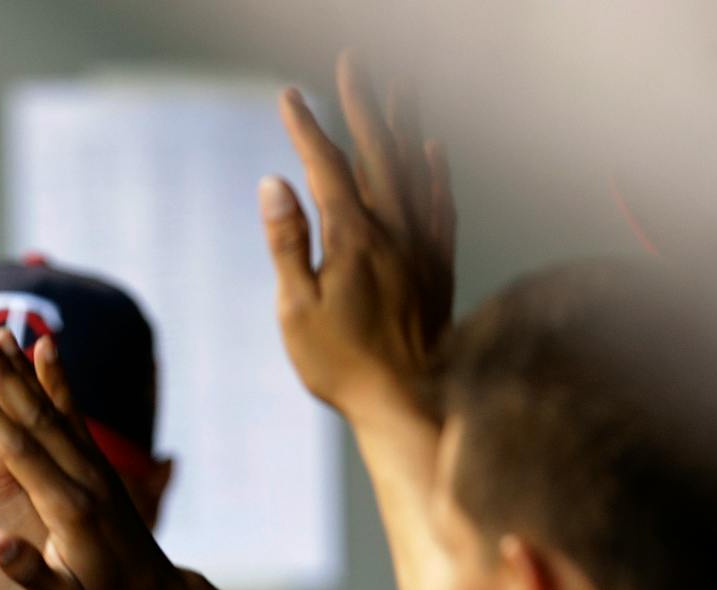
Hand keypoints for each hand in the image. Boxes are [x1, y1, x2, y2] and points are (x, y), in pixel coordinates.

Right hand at [0, 324, 184, 589]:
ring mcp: (94, 468)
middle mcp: (84, 478)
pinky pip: (73, 414)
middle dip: (6, 375)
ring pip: (54, 407)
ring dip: (25, 368)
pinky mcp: (98, 465)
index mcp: (68, 509)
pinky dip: (58, 379)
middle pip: (38, 417)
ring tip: (0, 329)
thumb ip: (29, 573)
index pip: (24, 453)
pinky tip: (46, 348)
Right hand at [265, 51, 455, 418]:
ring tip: (397, 85)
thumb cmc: (340, 365)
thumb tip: (273, 182)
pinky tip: (433, 149)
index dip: (306, 127)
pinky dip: (436, 170)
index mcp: (353, 238)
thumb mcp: (295, 309)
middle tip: (352, 61)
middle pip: (378, 151)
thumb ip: (287, 242)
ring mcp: (422, 245)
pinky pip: (442, 202)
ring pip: (416, 167)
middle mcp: (394, 231)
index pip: (326, 167)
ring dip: (404, 122)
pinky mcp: (440, 265)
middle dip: (363, 102)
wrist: (408, 401)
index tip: (288, 96)